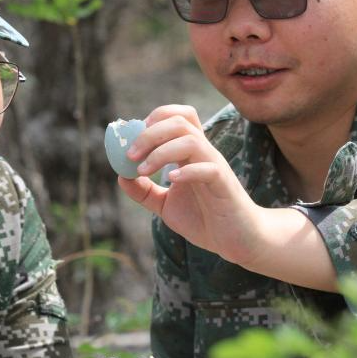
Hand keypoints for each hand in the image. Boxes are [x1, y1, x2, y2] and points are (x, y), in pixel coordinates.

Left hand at [117, 105, 267, 265]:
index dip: (152, 119)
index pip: (176, 117)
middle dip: (149, 133)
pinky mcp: (224, 185)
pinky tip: (170, 181)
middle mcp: (203, 153)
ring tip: (143, 171)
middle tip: (129, 155)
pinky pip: (208, 168)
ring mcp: (215, 167)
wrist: (236, 240)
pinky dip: (186, 171)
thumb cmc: (204, 218)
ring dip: (161, 151)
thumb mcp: (165, 205)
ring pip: (190, 139)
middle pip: (179, 121)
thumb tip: (120, 175)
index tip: (131, 140)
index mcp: (190, 153)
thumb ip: (144, 191)